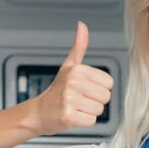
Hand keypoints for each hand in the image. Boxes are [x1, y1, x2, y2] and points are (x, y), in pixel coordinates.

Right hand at [32, 21, 113, 135]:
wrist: (39, 112)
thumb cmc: (57, 90)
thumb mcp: (69, 66)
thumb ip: (79, 46)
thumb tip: (82, 25)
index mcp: (77, 70)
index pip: (109, 83)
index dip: (98, 88)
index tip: (84, 89)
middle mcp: (73, 83)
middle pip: (106, 97)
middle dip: (95, 101)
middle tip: (79, 99)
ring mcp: (70, 99)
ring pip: (99, 110)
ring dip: (89, 112)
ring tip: (76, 107)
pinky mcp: (68, 116)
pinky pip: (91, 121)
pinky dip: (83, 121)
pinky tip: (73, 116)